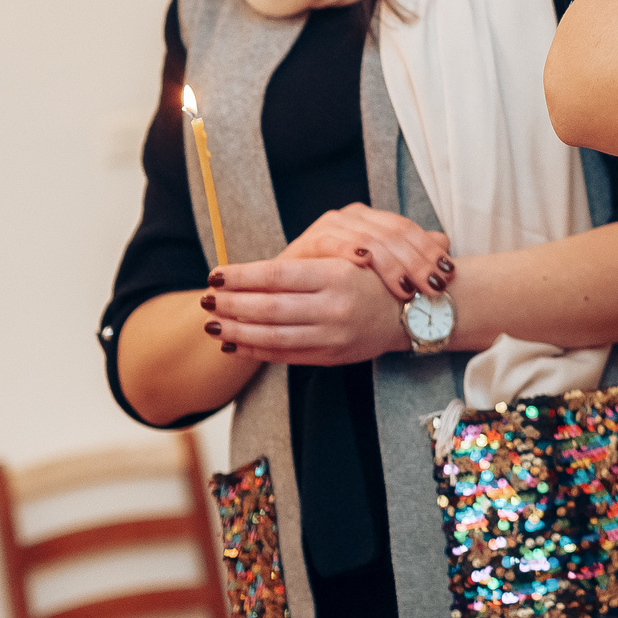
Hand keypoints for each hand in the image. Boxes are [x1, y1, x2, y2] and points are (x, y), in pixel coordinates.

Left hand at [203, 257, 408, 365]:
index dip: (242, 276)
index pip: (277, 274)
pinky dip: (255, 350)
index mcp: (338, 275)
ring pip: (273, 335)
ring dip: (236, 330)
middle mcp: (335, 307)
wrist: (413, 315)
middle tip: (205, 300)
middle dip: (231, 303)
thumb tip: (248, 274)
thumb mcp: (346, 261)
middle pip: (269, 307)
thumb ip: (302, 268)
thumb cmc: (375, 281)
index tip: (216, 274)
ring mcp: (333, 335)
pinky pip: (285, 355)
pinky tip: (234, 343)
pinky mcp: (331, 356)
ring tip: (211, 324)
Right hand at [276, 203, 451, 304]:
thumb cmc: (339, 285)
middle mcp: (353, 216)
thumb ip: (410, 255)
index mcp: (372, 219)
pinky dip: (351, 251)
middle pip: (394, 234)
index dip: (430, 250)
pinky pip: (334, 243)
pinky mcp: (308, 241)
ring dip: (391, 264)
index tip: (448, 274)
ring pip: (370, 239)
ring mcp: (330, 226)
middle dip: (418, 261)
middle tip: (433, 286)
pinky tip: (365, 264)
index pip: (408, 229)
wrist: (291, 297)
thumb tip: (445, 241)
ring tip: (407, 288)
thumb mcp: (380, 272)